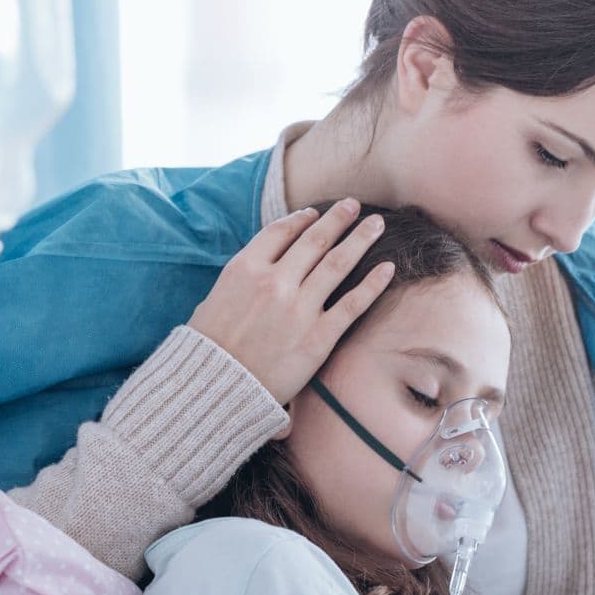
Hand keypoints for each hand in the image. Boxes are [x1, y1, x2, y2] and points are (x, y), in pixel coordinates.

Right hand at [186, 200, 393, 412]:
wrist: (214, 389)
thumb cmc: (207, 350)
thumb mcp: (211, 302)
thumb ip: (239, 283)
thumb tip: (255, 276)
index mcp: (244, 269)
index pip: (279, 232)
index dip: (300, 219)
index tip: (314, 214)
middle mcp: (274, 282)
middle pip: (314, 240)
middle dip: (337, 219)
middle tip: (353, 205)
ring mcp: (298, 308)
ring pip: (337, 262)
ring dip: (360, 238)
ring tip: (375, 224)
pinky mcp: (318, 336)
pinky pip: (352, 303)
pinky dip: (373, 283)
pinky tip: (388, 268)